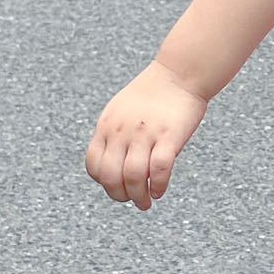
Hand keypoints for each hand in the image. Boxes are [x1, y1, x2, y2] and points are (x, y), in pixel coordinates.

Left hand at [85, 60, 207, 210]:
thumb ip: (114, 134)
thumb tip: (113, 163)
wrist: (179, 72)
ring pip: (133, 177)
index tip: (117, 187)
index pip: (94, 165)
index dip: (103, 182)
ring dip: (138, 197)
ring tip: (146, 202)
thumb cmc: (153, 92)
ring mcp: (145, 133)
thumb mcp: (121, 110)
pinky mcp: (169, 136)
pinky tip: (160, 190)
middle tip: (132, 200)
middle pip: (110, 176)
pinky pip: (159, 169)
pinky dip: (158, 186)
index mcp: (107, 125)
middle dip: (119, 195)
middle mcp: (122, 131)